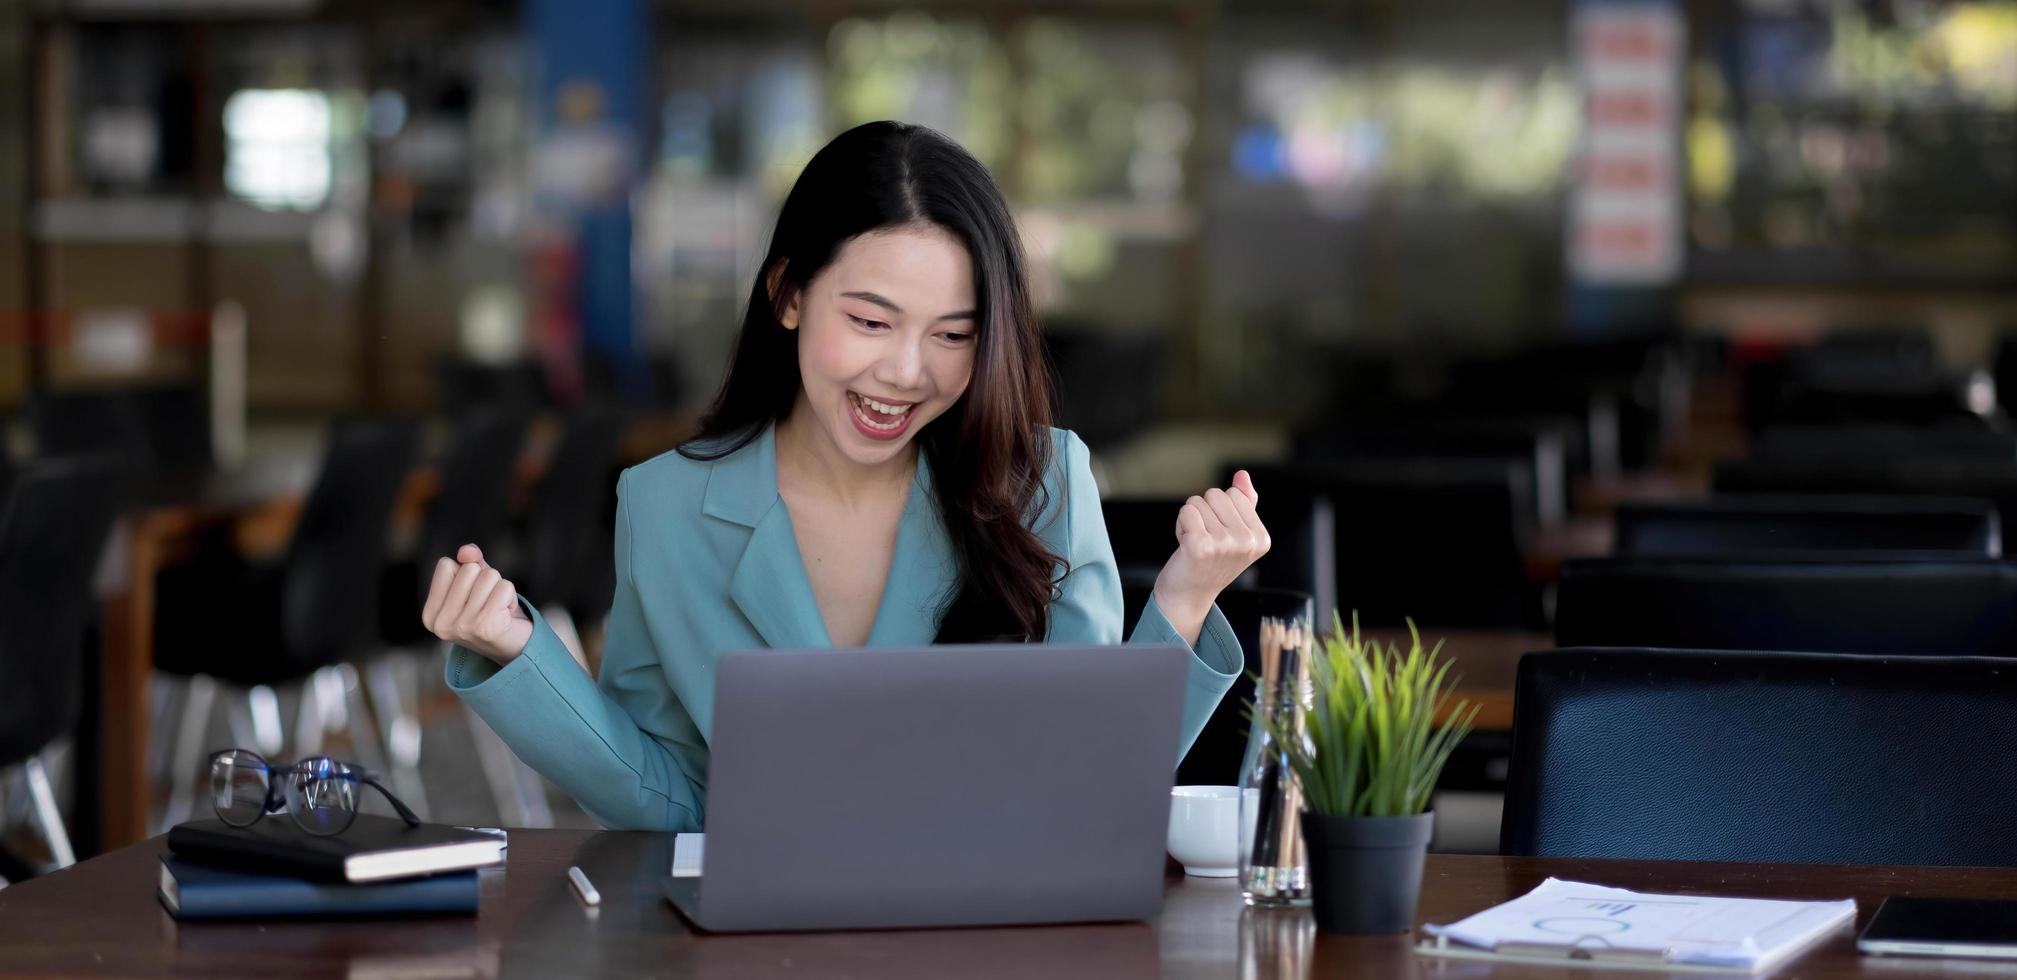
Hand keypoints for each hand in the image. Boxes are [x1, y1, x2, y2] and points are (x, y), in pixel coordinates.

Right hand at [422, 544, 533, 664]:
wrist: (517, 649)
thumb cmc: (493, 612)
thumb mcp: (477, 584)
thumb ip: (470, 563)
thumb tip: (467, 550)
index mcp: (431, 614)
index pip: (446, 565)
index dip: (466, 575)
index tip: (473, 599)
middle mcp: (441, 624)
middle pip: (469, 569)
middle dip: (486, 581)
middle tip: (490, 605)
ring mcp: (462, 627)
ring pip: (488, 576)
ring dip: (500, 589)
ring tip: (498, 610)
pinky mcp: (485, 627)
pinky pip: (504, 587)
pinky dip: (510, 596)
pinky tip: (506, 615)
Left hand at [1152, 471, 1270, 631]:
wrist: (1188, 596)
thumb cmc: (1210, 562)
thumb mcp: (1234, 533)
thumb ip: (1243, 503)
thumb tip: (1242, 474)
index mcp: (1261, 538)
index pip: (1235, 493)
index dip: (1220, 510)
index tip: (1218, 536)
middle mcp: (1247, 542)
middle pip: (1216, 494)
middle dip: (1204, 512)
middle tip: (1205, 540)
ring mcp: (1224, 544)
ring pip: (1198, 501)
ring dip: (1191, 520)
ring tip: (1195, 544)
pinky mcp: (1200, 546)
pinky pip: (1186, 511)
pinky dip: (1181, 525)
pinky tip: (1185, 546)